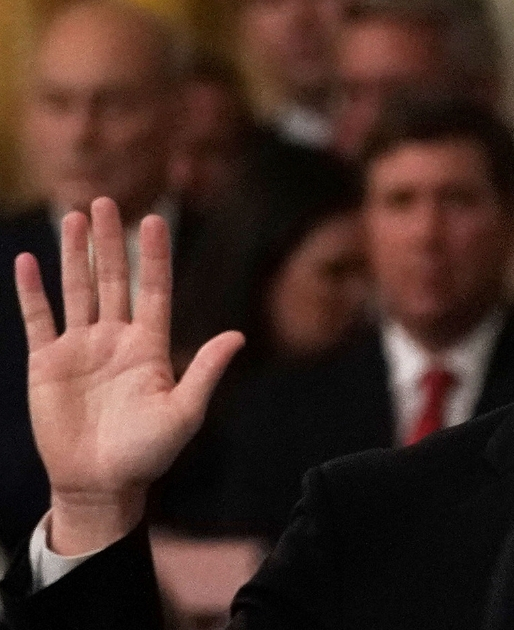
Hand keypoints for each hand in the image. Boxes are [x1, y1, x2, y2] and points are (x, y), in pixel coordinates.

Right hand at [14, 198, 242, 554]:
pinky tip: (28, 260)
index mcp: (150, 347)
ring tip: (73, 216)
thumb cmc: (148, 453)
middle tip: (105, 201)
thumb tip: (238, 335)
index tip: (155, 219)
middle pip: (113, 280)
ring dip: (74, 254)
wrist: (101, 483)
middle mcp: (116, 339)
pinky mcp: (48, 363)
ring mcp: (81, 348)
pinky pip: (39, 319)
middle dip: (110, 241)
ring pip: (78, 290)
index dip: (153, 256)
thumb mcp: (184, 412)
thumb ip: (205, 371)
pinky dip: (32, 291)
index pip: (153, 290)